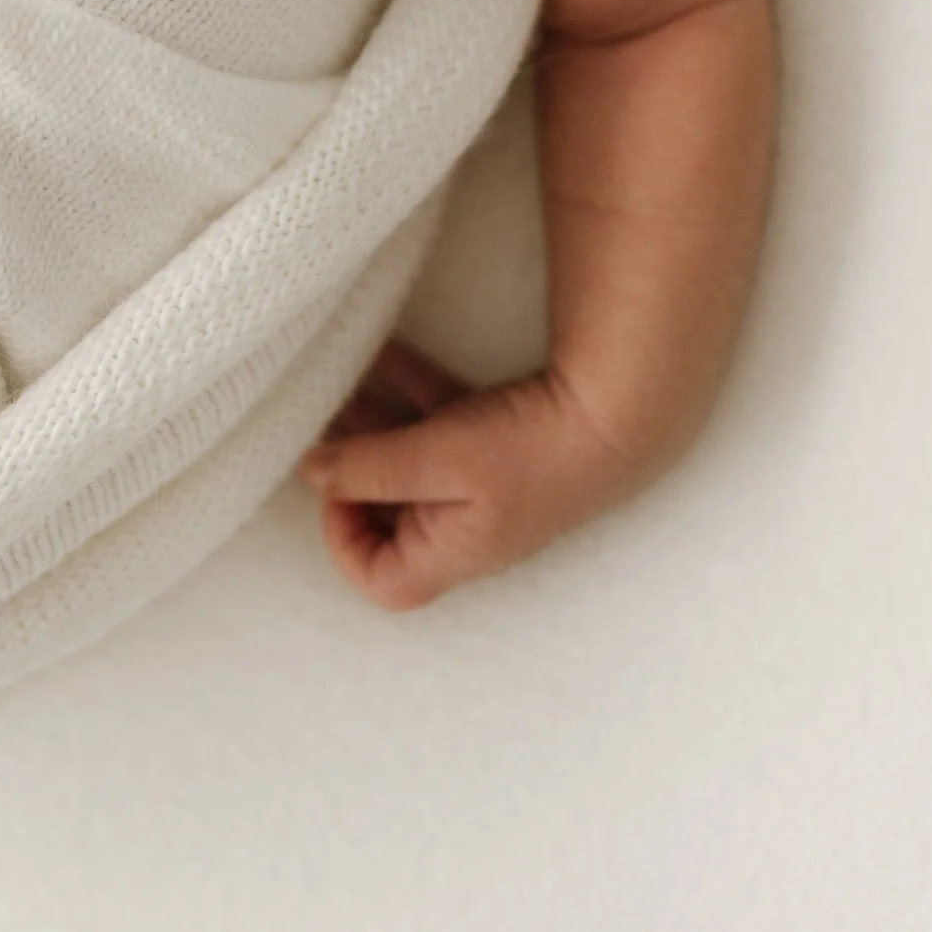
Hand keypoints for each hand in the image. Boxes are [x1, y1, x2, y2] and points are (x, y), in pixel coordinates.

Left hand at [299, 338, 641, 608]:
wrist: (620, 414)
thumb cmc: (529, 449)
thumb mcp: (436, 459)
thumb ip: (368, 468)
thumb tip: (311, 471)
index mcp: (453, 551)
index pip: (383, 581)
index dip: (344, 539)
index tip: (335, 482)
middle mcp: (468, 528)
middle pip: (391, 517)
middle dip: (353, 469)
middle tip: (327, 425)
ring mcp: (487, 485)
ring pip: (413, 463)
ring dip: (374, 425)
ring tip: (341, 384)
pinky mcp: (503, 441)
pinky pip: (442, 422)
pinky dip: (410, 391)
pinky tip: (386, 350)